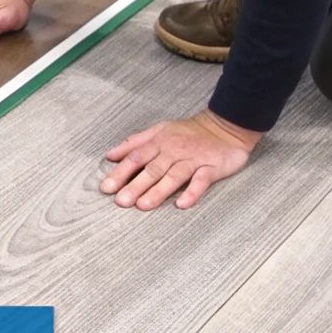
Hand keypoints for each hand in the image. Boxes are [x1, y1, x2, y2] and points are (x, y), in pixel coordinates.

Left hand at [100, 109, 262, 210]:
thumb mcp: (159, 131)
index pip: (136, 158)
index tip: (106, 188)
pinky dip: (192, 192)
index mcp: (159, 142)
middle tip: (121, 201)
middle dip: (135, 185)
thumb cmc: (188, 132)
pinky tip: (182, 204)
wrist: (225, 126)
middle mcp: (174, 151)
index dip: (120, 173)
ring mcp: (193, 159)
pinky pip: (201, 181)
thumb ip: (134, 143)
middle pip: (152, 169)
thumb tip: (110, 155)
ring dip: (158, 191)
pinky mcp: (212, 167)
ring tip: (143, 205)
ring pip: (173, 176)